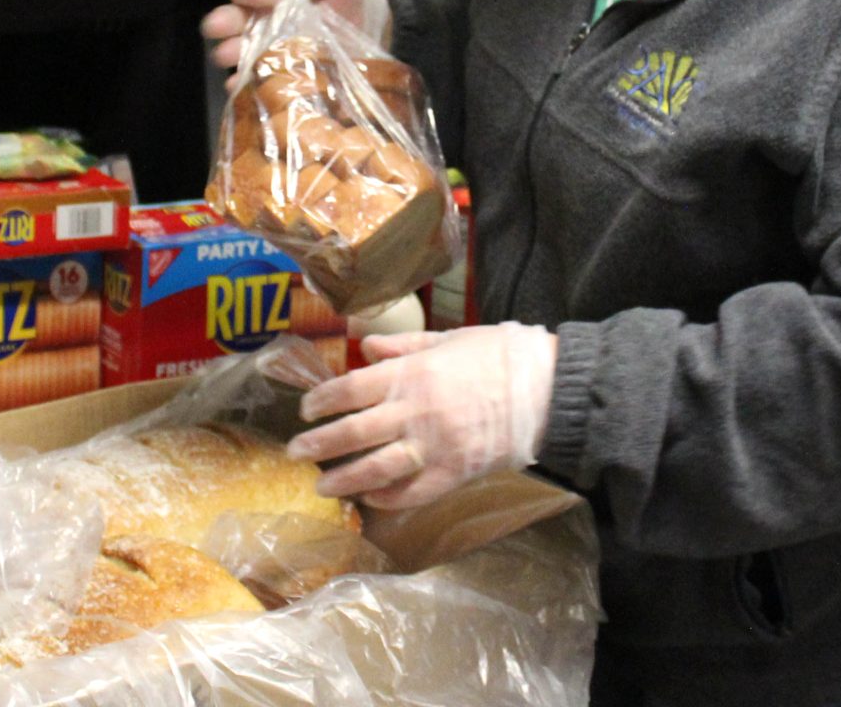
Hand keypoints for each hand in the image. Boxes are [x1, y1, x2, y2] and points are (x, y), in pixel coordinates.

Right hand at [199, 0, 391, 71]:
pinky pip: (256, 78)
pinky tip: (239, 84)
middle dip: (224, 20)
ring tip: (227, 55)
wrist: (380, 29)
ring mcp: (271, 47)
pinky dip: (244, 82)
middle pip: (235, 16)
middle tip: (216, 27)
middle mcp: (265, 17)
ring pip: (240, 47)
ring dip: (231, 50)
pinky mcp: (282, 73)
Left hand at [286, 324, 556, 510]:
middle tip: (295, 452)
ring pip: (376, 468)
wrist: (545, 389)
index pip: (351, 388)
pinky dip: (387, 498)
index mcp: (412, 374)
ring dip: (344, 479)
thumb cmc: (498, 356)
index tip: (305, 409)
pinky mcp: (453, 473)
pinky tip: (369, 500)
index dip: (322, 400)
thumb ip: (404, 345)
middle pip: (354, 431)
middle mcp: (415, 411)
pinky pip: (412, 492)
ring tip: (322, 486)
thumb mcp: (448, 339)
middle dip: (320, 444)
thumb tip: (367, 345)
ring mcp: (433, 446)